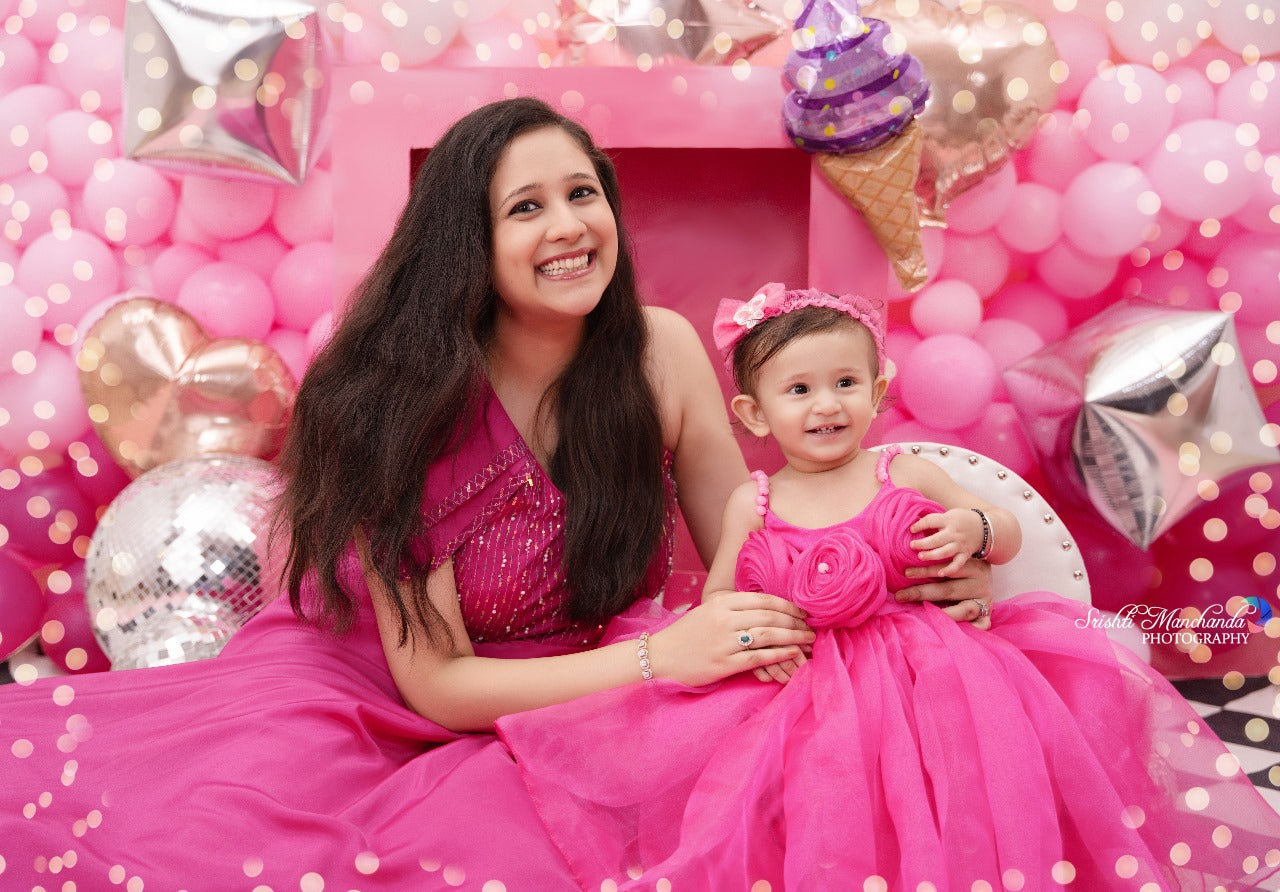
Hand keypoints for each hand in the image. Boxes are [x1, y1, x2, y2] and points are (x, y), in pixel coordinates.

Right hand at [650, 590, 814, 686]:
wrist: (660, 656)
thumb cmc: (687, 634)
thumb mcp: (707, 611)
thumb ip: (733, 607)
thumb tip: (766, 607)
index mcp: (720, 604)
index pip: (762, 600)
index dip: (787, 605)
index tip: (803, 610)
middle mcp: (723, 620)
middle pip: (768, 617)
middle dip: (795, 621)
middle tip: (812, 626)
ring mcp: (723, 643)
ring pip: (767, 635)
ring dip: (793, 638)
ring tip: (808, 640)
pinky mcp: (723, 664)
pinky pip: (758, 658)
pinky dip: (779, 655)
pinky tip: (792, 654)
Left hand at [895, 558, 993, 630]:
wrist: (993, 560)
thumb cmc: (968, 564)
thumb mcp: (958, 558)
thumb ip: (940, 562)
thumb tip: (909, 565)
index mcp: (972, 566)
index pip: (946, 568)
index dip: (925, 571)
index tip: (905, 573)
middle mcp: (980, 584)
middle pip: (948, 590)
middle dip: (922, 593)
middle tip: (900, 596)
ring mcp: (985, 600)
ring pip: (964, 610)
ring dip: (942, 614)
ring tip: (921, 616)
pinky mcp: (988, 614)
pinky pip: (983, 624)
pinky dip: (972, 629)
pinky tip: (955, 632)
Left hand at [909, 509, 979, 576]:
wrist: (984, 527)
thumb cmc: (961, 520)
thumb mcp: (949, 515)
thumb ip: (935, 521)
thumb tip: (914, 525)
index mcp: (948, 520)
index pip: (932, 521)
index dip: (920, 525)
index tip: (911, 530)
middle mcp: (954, 533)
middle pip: (937, 539)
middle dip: (923, 543)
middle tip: (912, 546)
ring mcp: (960, 544)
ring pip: (945, 552)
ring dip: (932, 555)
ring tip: (920, 557)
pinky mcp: (965, 554)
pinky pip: (958, 563)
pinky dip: (950, 568)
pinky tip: (940, 574)